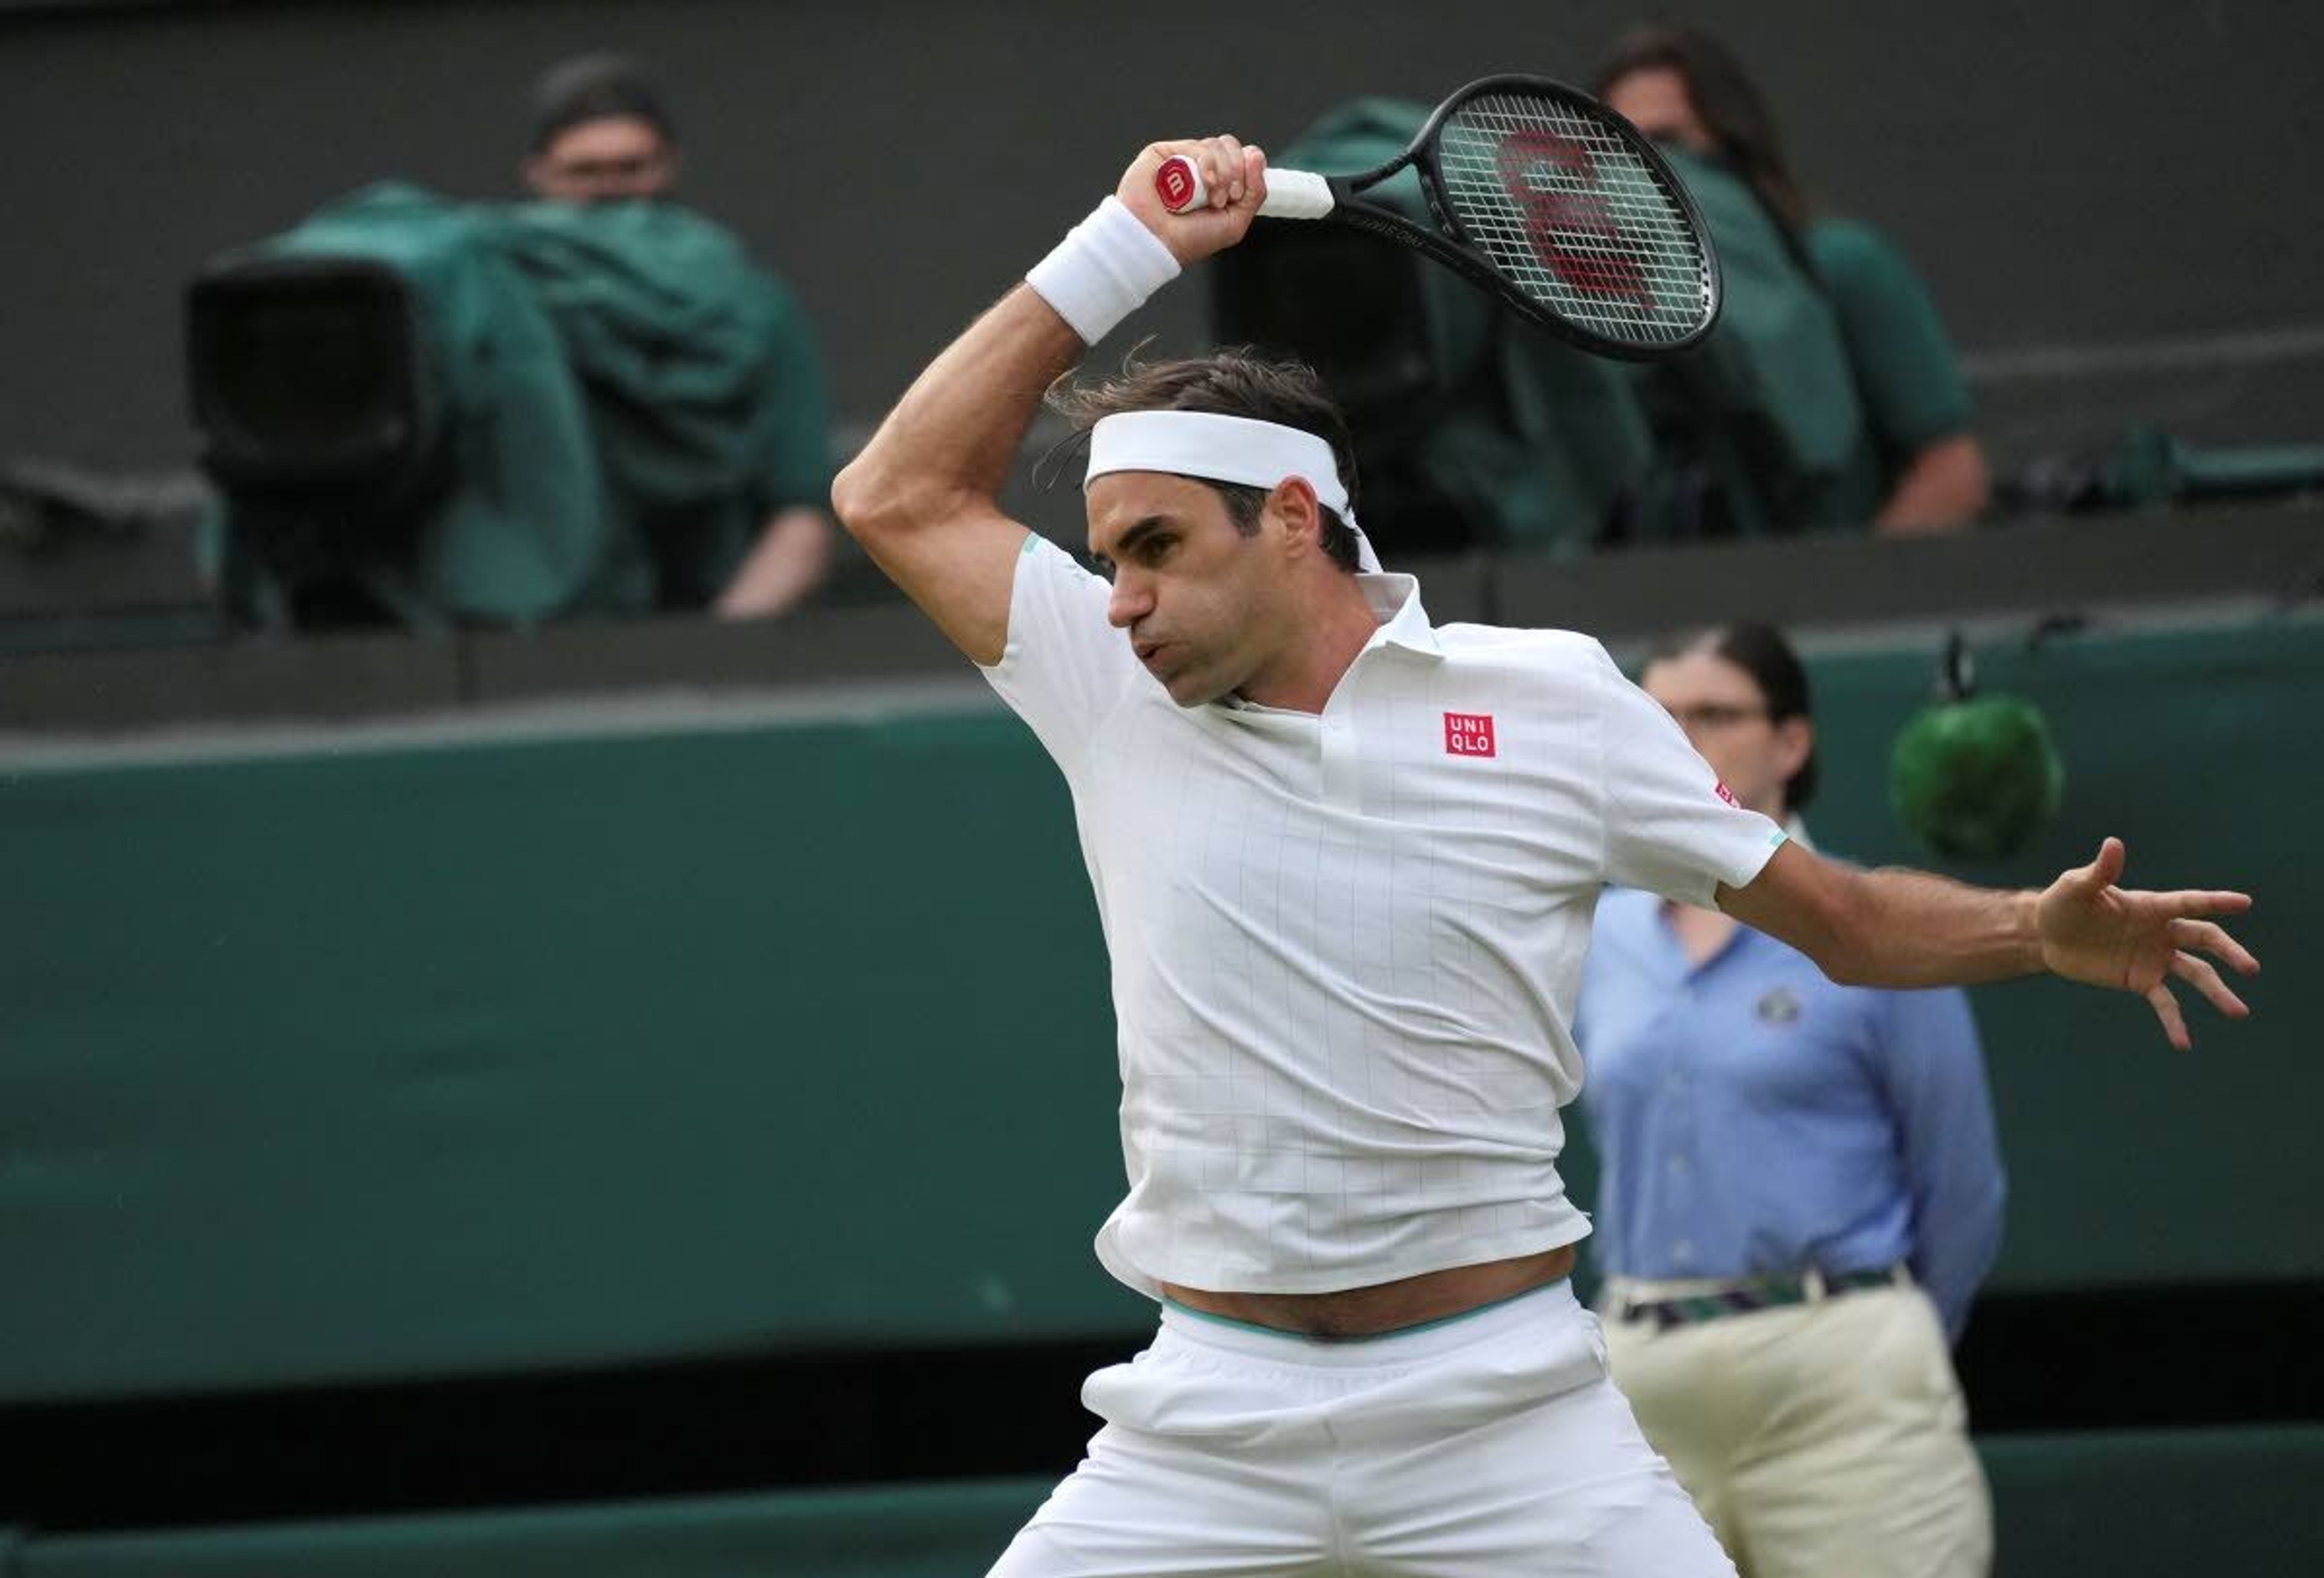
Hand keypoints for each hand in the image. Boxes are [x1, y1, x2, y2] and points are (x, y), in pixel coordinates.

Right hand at [1117, 136, 1267, 267]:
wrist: (1156, 242)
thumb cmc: (1187, 241)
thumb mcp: (1235, 223)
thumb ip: (1255, 192)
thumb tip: (1257, 156)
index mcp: (1218, 185)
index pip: (1243, 159)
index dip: (1248, 168)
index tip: (1240, 194)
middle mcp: (1201, 170)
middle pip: (1232, 147)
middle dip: (1237, 171)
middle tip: (1229, 196)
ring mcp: (1184, 160)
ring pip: (1217, 145)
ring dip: (1222, 171)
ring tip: (1211, 197)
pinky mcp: (1165, 153)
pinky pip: (1198, 146)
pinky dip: (1207, 163)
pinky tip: (1202, 184)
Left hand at [2035, 837, 2257, 1048]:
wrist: (2045, 936)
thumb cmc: (2062, 904)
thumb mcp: (2076, 888)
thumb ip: (2099, 871)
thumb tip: (2113, 844)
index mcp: (2151, 907)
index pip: (2190, 903)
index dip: (2216, 902)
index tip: (2245, 903)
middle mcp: (2160, 932)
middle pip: (2204, 940)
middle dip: (2229, 953)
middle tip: (2251, 968)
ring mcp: (2154, 957)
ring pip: (2195, 974)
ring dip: (2216, 992)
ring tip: (2239, 1012)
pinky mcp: (2140, 981)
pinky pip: (2165, 1003)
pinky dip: (2175, 1022)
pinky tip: (2184, 1043)